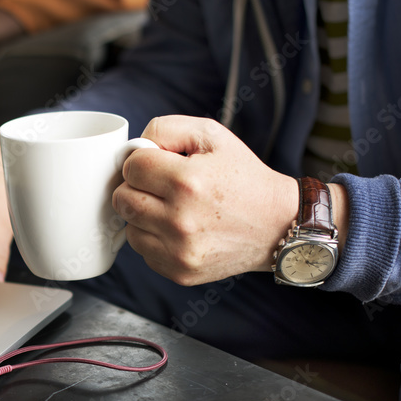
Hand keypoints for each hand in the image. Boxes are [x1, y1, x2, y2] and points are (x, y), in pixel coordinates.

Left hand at [113, 116, 298, 284]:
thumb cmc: (244, 177)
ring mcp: (179, 251)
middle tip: (159, 185)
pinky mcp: (179, 271)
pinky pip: (143, 251)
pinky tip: (178, 229)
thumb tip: (134, 148)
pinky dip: (154, 238)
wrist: (277, 225)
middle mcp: (180, 220)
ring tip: (171, 207)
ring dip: (142, 214)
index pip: (131, 167)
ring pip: (129, 226)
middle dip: (135, 187)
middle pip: (122, 199)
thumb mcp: (212, 136)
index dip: (142, 161)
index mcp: (188, 182)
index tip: (158, 164)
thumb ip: (166, 129)